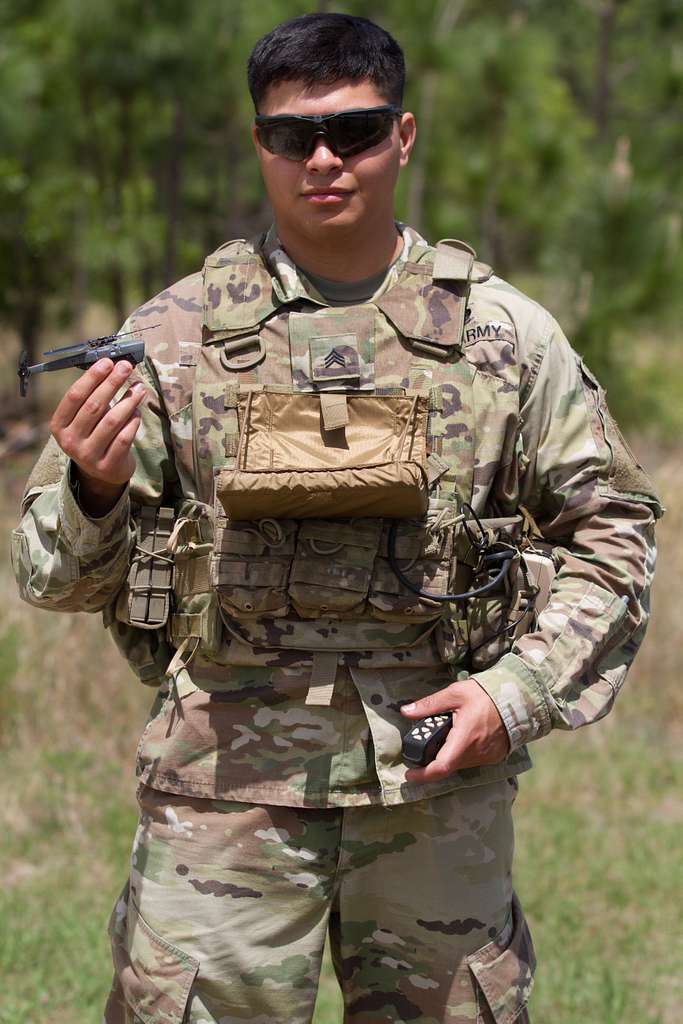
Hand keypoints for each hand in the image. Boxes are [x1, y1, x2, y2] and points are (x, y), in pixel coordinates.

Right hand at [49, 357, 145, 513]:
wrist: (102, 472)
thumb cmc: (94, 434)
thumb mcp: (84, 418)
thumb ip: (93, 396)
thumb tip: (113, 367)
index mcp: (59, 425)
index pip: (74, 396)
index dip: (92, 377)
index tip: (107, 362)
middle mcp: (70, 441)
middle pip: (94, 406)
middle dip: (112, 383)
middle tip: (126, 367)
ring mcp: (88, 455)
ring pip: (112, 421)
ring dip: (128, 401)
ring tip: (139, 387)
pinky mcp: (107, 465)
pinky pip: (124, 437)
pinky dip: (133, 421)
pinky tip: (138, 410)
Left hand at [400, 679, 509, 782]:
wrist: (517, 698)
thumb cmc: (485, 694)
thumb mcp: (454, 694)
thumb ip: (429, 705)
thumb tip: (405, 712)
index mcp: (465, 737)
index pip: (442, 766)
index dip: (423, 775)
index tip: (409, 774)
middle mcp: (477, 752)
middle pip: (448, 764)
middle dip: (433, 758)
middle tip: (427, 741)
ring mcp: (487, 757)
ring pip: (459, 763)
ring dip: (448, 754)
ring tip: (446, 733)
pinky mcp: (494, 757)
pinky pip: (471, 761)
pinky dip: (462, 753)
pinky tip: (461, 737)